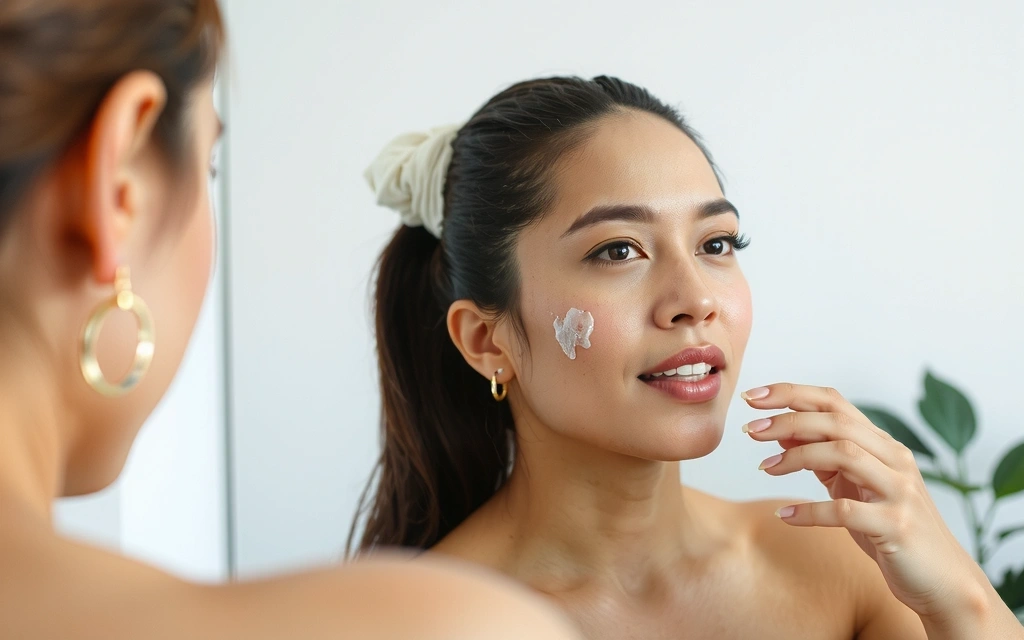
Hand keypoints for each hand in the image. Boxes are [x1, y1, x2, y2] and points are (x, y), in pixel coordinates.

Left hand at [740, 382, 984, 617]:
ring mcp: (899, 491)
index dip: (791, 394)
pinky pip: (846, 511)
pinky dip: (810, 511)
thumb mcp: (852, 487)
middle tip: (750, 429)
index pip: (834, 402)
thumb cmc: (890, 530)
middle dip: (788, 420)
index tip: (752, 396)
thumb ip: (823, 458)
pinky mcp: (897, 526)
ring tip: (765, 469)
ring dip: (797, 457)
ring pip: (845, 453)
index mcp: (883, 445)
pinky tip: (785, 514)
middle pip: (837, 422)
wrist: (942, 580)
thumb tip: (780, 433)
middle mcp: (894, 459)